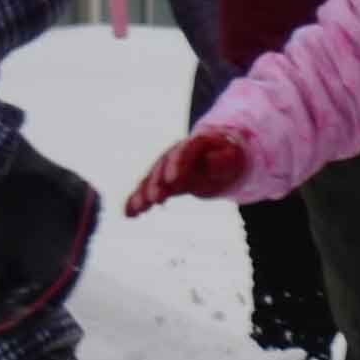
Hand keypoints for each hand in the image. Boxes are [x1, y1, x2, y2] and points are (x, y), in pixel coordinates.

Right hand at [121, 131, 250, 215]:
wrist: (216, 158)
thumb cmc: (226, 157)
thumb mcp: (231, 157)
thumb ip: (223, 160)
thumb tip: (209, 164)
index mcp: (192, 145)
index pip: (183, 153)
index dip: (176, 166)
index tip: (172, 181)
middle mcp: (173, 155)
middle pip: (161, 168)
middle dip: (157, 184)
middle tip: (155, 199)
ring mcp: (163, 169)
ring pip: (150, 181)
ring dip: (142, 195)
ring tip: (139, 209)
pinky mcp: (159, 183)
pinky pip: (145, 192)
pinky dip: (136, 202)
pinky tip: (128, 214)